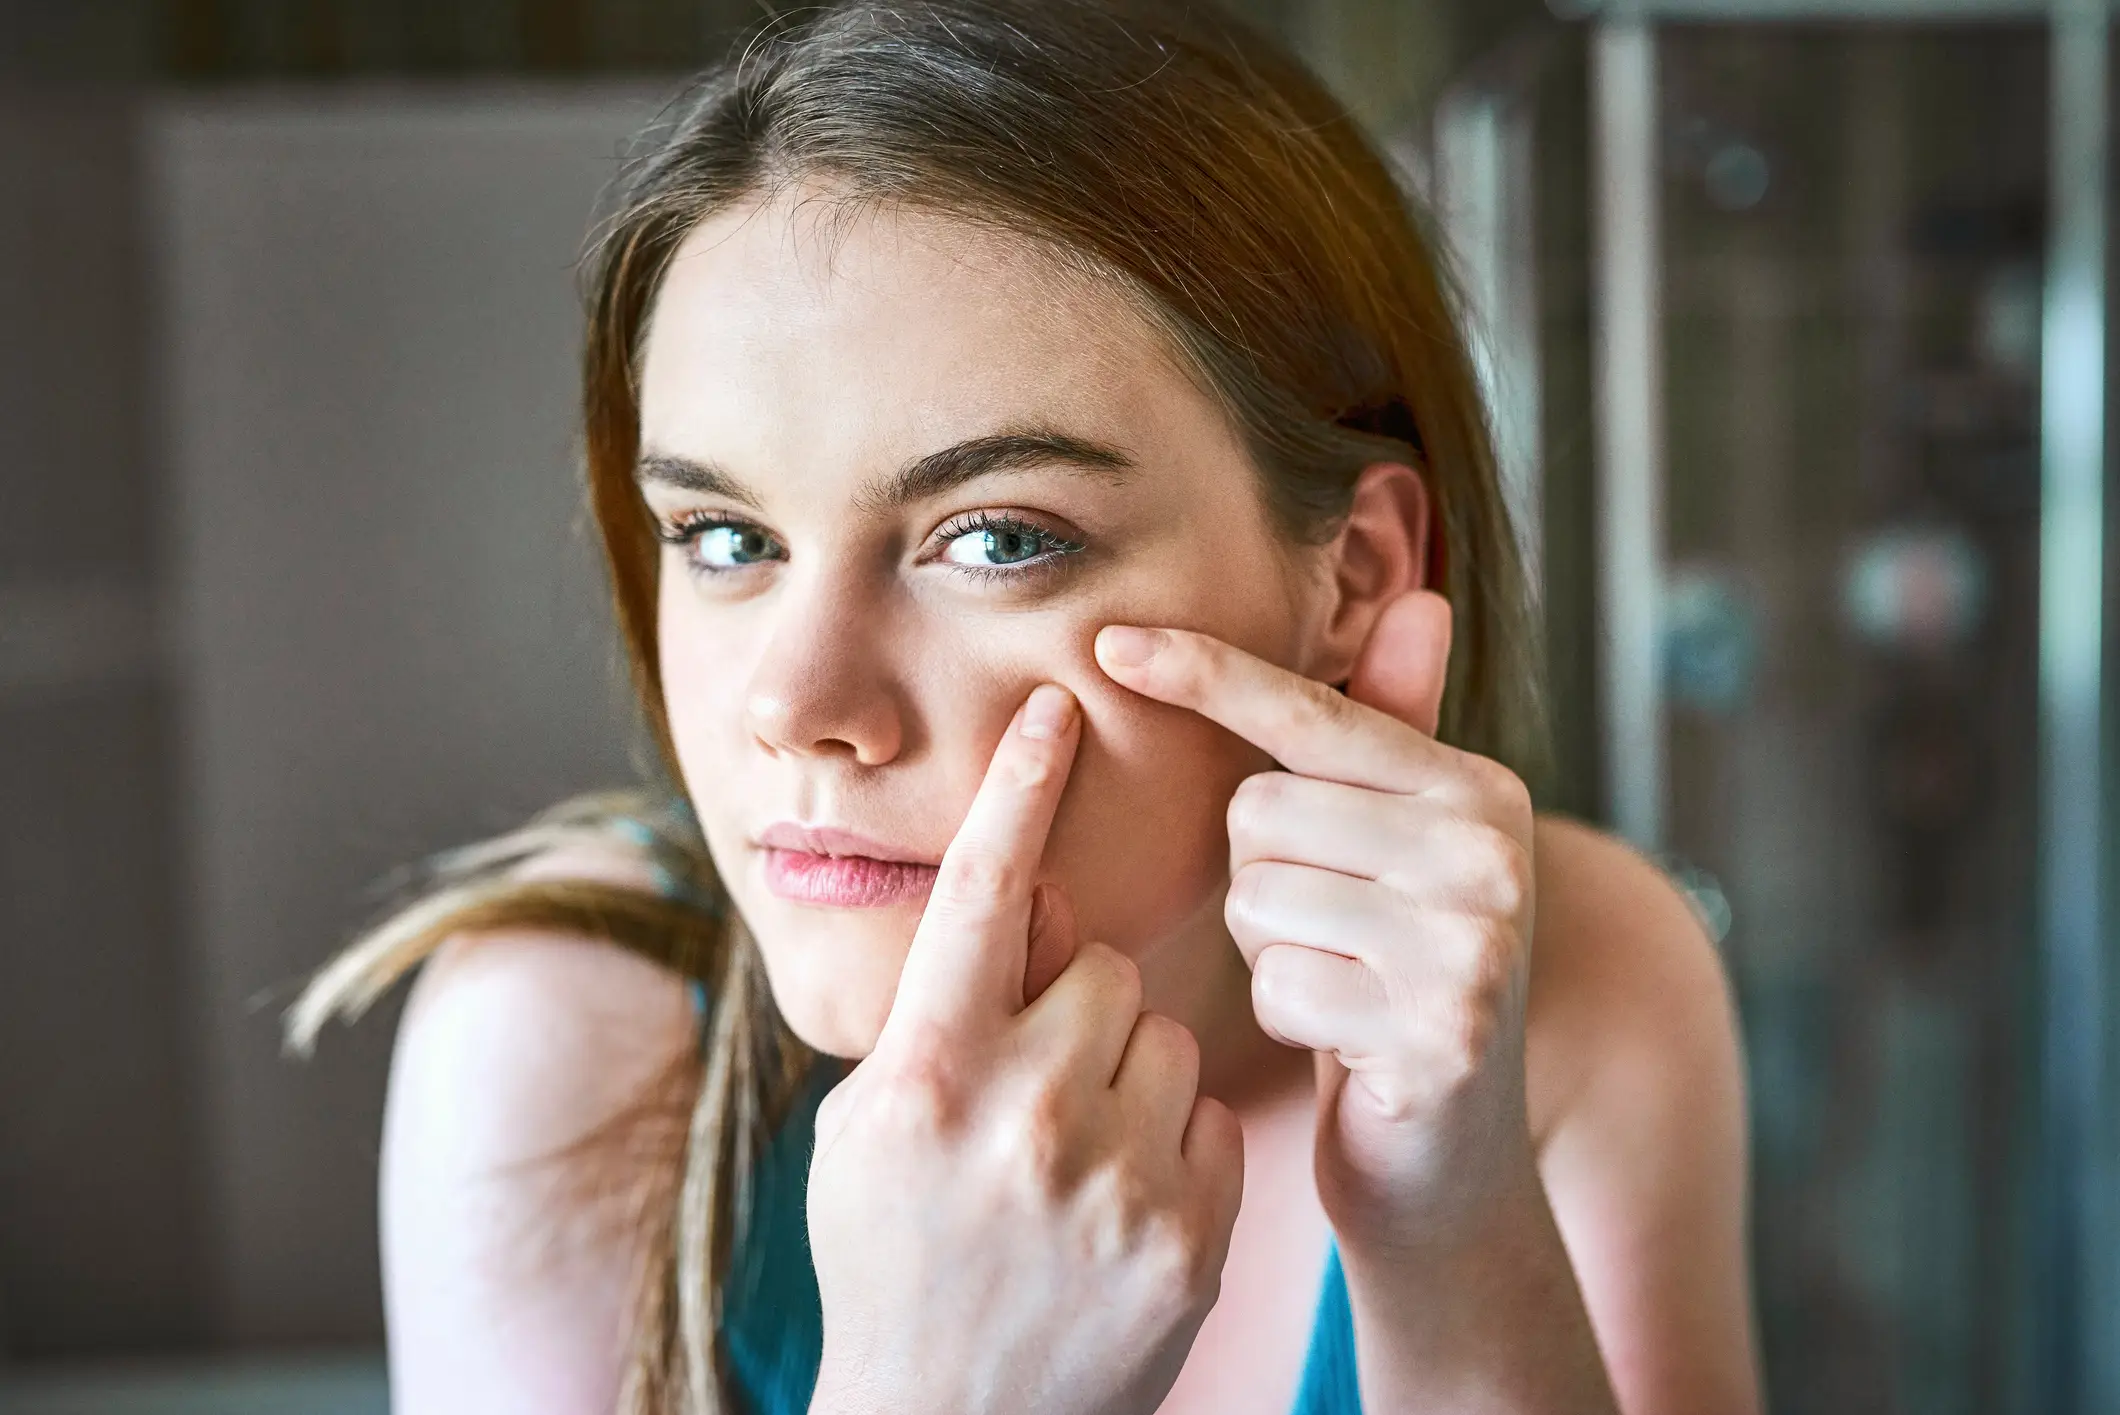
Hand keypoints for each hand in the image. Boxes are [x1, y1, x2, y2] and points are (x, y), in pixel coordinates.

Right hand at [806, 684, 1245, 1414]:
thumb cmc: (891, 1259)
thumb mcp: (871, 1126)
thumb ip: (945, 1010)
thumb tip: (1033, 903)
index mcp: (923, 1076)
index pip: (980, 897)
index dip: (1019, 791)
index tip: (1057, 704)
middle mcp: (1020, 1116)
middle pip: (1097, 967)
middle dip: (1071, 1004)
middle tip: (1033, 1088)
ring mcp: (1112, 1180)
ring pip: (1159, 1034)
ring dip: (1125, 1071)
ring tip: (1072, 1160)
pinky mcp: (1189, 1236)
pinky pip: (1208, 1115)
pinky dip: (1172, 1142)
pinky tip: (1118, 1206)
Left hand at [1094, 594, 1539, 1252]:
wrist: (1451, 1150)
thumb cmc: (1396, 973)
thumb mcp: (1398, 847)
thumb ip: (1394, 730)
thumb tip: (1420, 597)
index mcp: (1476, 785)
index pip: (1310, 712)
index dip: (1206, 674)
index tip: (1110, 642)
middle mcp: (1489, 849)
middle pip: (1259, 812)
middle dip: (1258, 874)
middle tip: (1329, 931)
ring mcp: (1474, 939)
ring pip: (1257, 894)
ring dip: (1268, 947)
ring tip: (1339, 980)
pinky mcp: (1439, 1028)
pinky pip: (1277, 982)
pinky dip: (1287, 1014)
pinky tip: (1344, 1037)